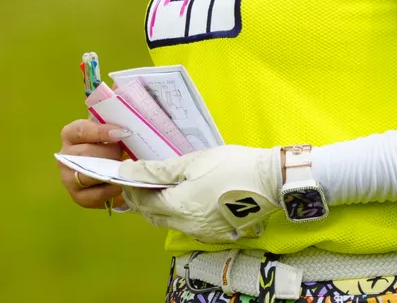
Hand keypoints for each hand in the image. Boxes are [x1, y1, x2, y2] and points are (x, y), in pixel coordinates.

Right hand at [57, 119, 130, 208]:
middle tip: (126, 153)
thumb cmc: (104, 145)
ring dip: (111, 173)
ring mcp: (68, 178)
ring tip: (126, 170)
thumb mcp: (105, 133)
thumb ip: (112, 130)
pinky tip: (122, 185)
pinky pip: (96, 195)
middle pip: (86, 153)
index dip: (101, 132)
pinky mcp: (78, 197)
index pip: (81, 131)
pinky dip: (112, 191)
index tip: (121, 133)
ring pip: (90, 175)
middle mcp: (64, 157)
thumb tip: (127, 132)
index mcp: (70, 135)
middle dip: (111, 153)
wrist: (101, 169)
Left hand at [119, 145, 282, 242]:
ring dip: (158, 208)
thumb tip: (129, 172)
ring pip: (169, 222)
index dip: (130, 187)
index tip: (126, 172)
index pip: (142, 202)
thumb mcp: (192, 162)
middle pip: (153, 216)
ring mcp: (202, 233)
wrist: (270, 182)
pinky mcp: (215, 234)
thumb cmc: (231, 165)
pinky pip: (186, 226)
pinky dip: (177, 214)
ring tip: (159, 188)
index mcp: (178, 207)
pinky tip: (183, 198)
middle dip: (140, 200)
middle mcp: (187, 226)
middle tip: (138, 181)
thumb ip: (158, 171)